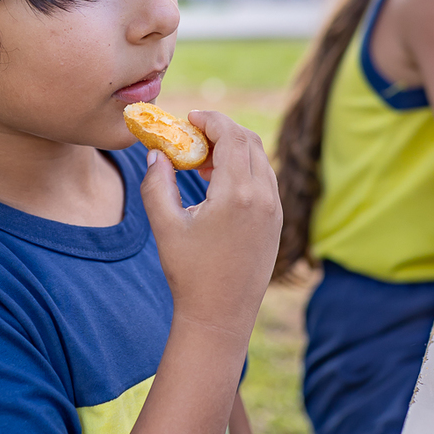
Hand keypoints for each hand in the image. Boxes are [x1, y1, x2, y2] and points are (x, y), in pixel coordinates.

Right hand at [140, 110, 280, 343]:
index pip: (231, 136)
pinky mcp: (276, 223)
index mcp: (237, 194)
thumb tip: (157, 153)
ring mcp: (274, 210)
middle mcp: (263, 198)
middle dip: (222, 130)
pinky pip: (265, 181)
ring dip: (235, 150)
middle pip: (249, 141)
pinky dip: (245, 170)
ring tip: (202, 162)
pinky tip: (219, 184)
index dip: (211, 119)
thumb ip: (157, 183)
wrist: (221, 316)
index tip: (190, 117)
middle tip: (194, 136)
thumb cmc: (189, 273)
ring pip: (261, 160)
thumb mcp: (165, 225)